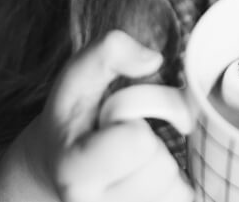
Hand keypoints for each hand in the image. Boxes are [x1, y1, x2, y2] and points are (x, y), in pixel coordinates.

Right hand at [0, 30, 193, 201]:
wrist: (54, 173)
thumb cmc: (73, 119)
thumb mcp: (78, 79)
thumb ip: (108, 52)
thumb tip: (152, 59)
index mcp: (74, 169)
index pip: (137, 142)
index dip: (135, 125)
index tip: (113, 123)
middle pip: (163, 167)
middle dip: (153, 147)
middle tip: (125, 142)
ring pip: (178, 191)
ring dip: (164, 170)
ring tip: (133, 164)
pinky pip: (183, 200)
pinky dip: (172, 189)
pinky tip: (144, 181)